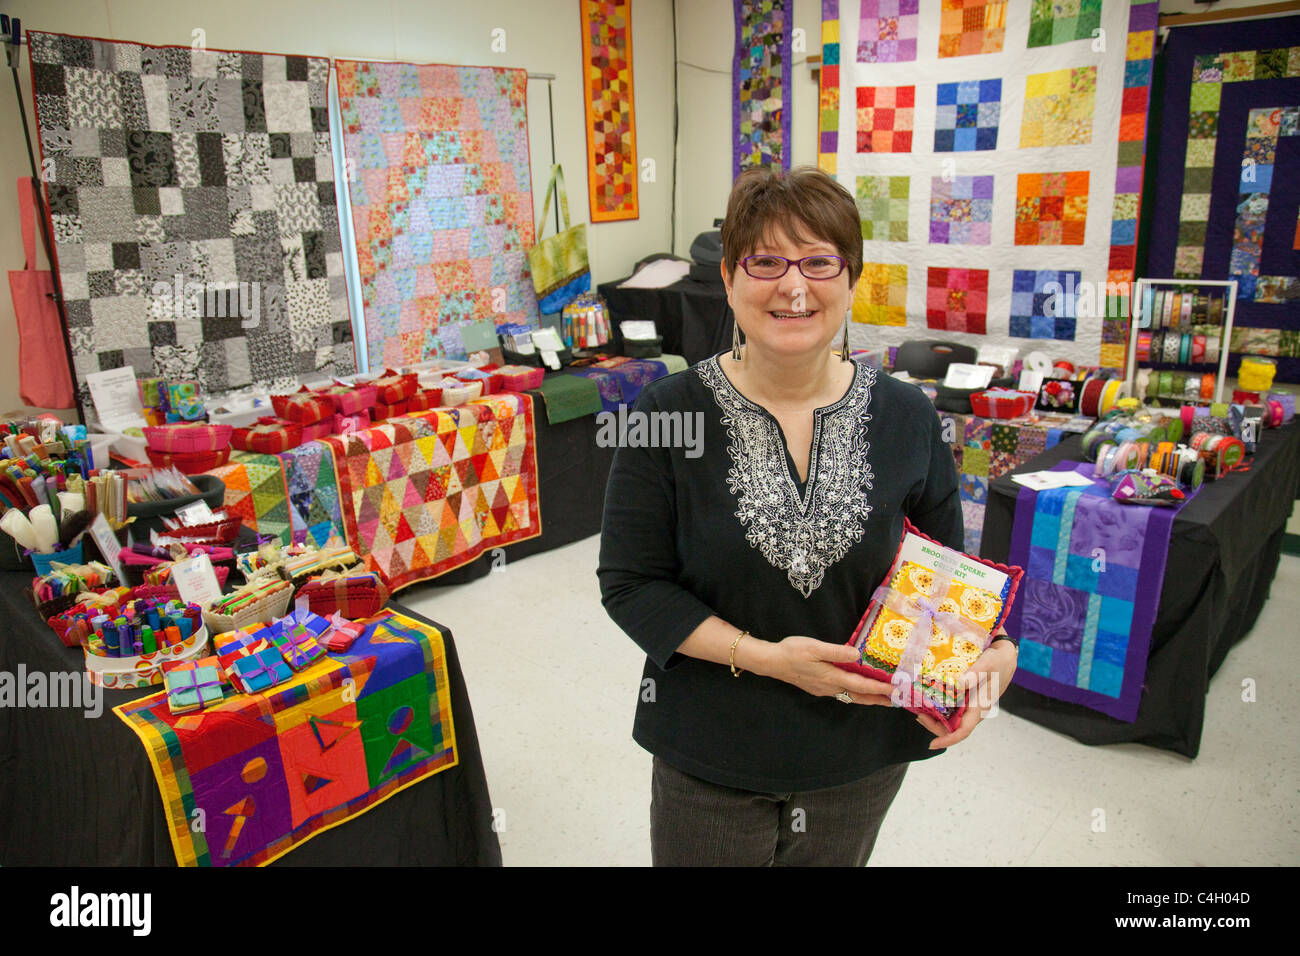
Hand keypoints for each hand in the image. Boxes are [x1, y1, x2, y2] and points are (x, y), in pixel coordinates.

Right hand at [763, 635, 894, 705]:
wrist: (772, 662)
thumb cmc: (792, 651)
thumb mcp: (814, 647)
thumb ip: (837, 652)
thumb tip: (857, 655)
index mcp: (831, 676)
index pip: (861, 685)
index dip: (879, 688)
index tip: (895, 690)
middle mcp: (830, 687)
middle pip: (859, 696)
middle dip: (878, 698)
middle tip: (897, 701)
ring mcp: (824, 689)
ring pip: (851, 696)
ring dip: (868, 698)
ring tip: (882, 698)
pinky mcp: (818, 688)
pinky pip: (842, 694)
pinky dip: (855, 694)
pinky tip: (857, 690)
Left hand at [914, 629, 1017, 748]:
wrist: (1005, 654)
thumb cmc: (999, 660)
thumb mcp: (988, 664)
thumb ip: (975, 673)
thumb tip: (959, 684)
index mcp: (980, 707)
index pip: (963, 731)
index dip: (947, 739)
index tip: (932, 744)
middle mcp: (973, 709)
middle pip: (952, 727)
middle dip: (933, 725)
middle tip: (917, 715)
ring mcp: (969, 704)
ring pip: (949, 718)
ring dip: (934, 717)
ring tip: (917, 708)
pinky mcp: (965, 696)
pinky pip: (950, 706)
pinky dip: (938, 706)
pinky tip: (926, 698)